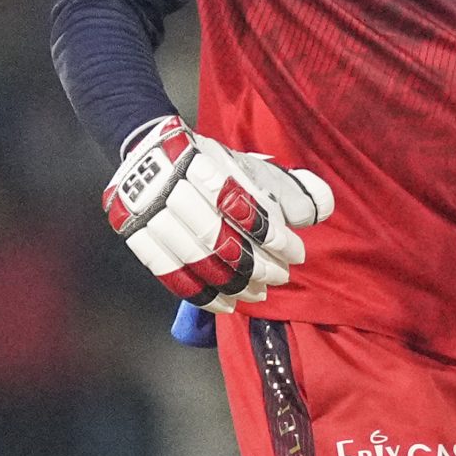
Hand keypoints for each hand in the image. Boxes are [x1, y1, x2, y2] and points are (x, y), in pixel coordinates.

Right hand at [104, 115, 334, 311]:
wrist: (151, 152)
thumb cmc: (212, 166)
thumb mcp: (250, 166)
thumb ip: (287, 189)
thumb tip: (319, 211)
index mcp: (202, 163)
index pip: (242, 206)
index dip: (272, 235)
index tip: (296, 253)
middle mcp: (171, 186)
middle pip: (217, 236)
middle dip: (255, 263)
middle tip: (280, 276)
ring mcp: (148, 212)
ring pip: (194, 258)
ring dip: (232, 283)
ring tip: (259, 294)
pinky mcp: (135, 233)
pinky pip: (168, 273)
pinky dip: (200, 294)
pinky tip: (225, 304)